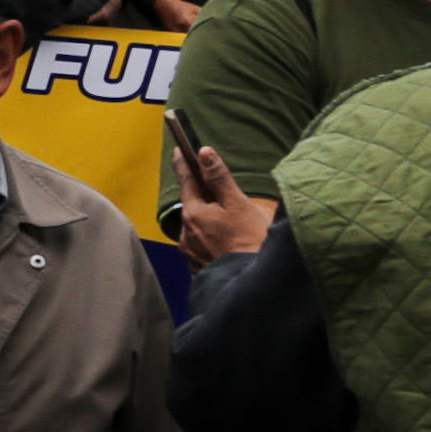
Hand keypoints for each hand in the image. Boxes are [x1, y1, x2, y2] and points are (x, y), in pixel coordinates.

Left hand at [176, 143, 276, 263]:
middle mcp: (185, 233)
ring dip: (207, 222)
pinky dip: (210, 241)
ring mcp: (189, 252)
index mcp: (193, 214)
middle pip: (192, 207)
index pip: (186, 182)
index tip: (178, 150)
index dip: (183, 165)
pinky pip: (201, 247)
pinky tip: (225, 244)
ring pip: (196, 228)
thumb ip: (219, 178)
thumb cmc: (249, 239)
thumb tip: (204, 152)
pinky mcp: (197, 267)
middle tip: (216, 193)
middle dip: (202, 198)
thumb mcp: (237, 204)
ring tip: (228, 225)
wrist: (252, 280)